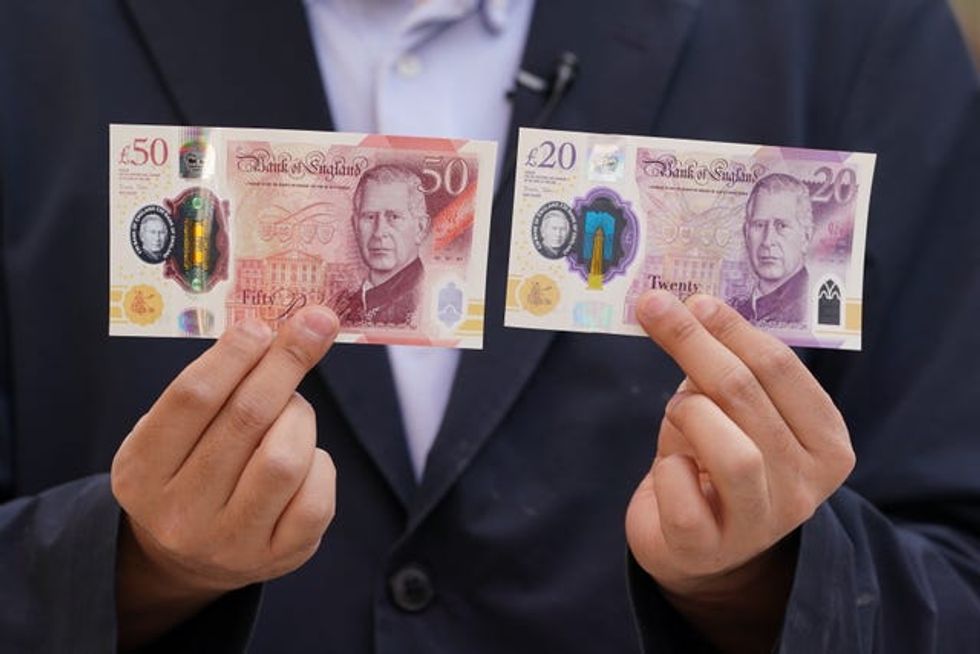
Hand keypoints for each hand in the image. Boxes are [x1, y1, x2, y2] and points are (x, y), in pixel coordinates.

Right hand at [110, 306, 339, 646]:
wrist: (190, 556)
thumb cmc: (188, 469)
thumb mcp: (174, 432)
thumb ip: (214, 387)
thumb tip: (280, 330)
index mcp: (142, 471)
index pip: (192, 397)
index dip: (234, 353)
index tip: (263, 324)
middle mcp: (180, 512)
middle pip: (246, 420)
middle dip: (286, 363)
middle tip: (315, 323)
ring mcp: (231, 542)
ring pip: (285, 458)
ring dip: (299, 417)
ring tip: (293, 410)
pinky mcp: (279, 557)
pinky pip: (316, 496)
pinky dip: (319, 463)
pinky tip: (305, 458)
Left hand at [625, 291, 854, 652]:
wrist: (692, 541)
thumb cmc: (714, 459)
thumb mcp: (731, 410)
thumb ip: (726, 368)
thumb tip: (687, 309)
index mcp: (827, 442)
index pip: (782, 369)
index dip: (732, 328)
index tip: (694, 299)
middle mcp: (807, 487)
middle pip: (748, 395)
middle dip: (693, 343)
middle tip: (655, 308)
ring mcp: (762, 522)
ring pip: (732, 450)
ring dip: (691, 413)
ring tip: (677, 411)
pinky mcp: (708, 547)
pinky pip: (682, 493)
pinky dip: (666, 469)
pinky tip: (671, 468)